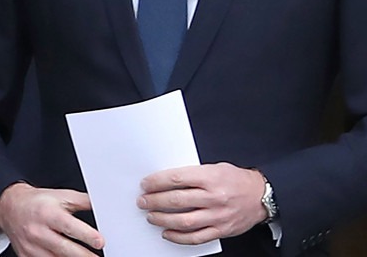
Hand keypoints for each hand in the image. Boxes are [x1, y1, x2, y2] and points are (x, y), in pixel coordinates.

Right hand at [0, 181, 103, 256]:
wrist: (10, 207)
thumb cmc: (38, 202)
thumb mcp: (60, 196)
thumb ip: (82, 201)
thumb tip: (102, 206)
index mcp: (48, 213)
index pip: (69, 226)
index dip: (86, 235)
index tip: (99, 241)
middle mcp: (38, 230)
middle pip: (65, 249)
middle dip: (84, 255)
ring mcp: (31, 246)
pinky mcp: (26, 256)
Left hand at [138, 163, 265, 244]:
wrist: (261, 196)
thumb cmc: (235, 179)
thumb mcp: (214, 168)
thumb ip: (192, 174)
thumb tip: (165, 179)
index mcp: (210, 177)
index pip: (176, 179)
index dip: (156, 182)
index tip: (145, 184)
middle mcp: (214, 197)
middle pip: (176, 200)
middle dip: (154, 200)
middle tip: (142, 201)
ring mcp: (217, 215)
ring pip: (183, 221)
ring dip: (162, 219)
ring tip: (151, 216)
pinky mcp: (221, 230)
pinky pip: (196, 237)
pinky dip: (179, 237)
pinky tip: (167, 233)